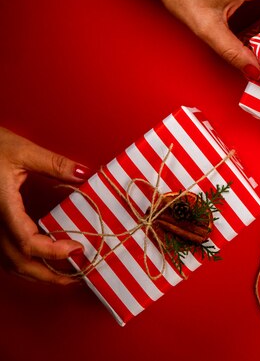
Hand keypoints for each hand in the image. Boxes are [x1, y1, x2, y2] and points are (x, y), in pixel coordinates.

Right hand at [0, 128, 87, 284]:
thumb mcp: (23, 150)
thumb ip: (55, 164)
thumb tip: (84, 172)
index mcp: (2, 206)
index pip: (27, 242)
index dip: (53, 252)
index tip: (77, 249)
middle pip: (17, 262)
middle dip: (47, 275)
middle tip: (76, 276)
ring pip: (8, 262)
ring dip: (36, 272)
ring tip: (64, 274)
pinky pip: (4, 253)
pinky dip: (24, 262)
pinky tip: (42, 260)